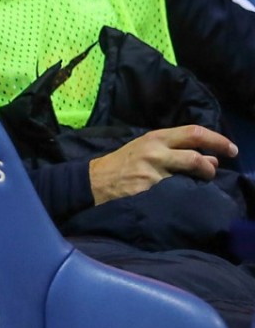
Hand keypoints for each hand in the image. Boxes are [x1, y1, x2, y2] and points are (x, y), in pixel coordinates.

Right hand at [88, 125, 237, 204]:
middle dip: (213, 162)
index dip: (216, 139)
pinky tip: (185, 195)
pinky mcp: (150, 189)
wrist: (95, 181)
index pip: (193, 132)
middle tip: (220, 165)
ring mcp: (153, 171)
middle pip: (195, 153)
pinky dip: (187, 193)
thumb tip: (210, 158)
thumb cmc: (122, 163)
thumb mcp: (146, 149)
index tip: (231, 148)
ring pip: (190, 172)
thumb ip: (175, 151)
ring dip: (202, 178)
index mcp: (155, 138)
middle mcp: (156, 151)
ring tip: (202, 182)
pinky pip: (178, 191)